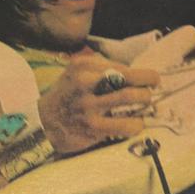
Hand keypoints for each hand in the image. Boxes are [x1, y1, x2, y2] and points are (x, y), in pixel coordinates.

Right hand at [38, 53, 159, 154]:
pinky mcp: (93, 127)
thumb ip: (100, 67)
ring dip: (145, 99)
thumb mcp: (75, 72)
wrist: (43, 123)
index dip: (141, 73)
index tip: (150, 79)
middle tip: (151, 88)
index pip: (121, 66)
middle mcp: (84, 83)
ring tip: (145, 103)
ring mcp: (88, 106)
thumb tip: (133, 71)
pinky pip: (126, 125)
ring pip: (130, 96)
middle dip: (148, 82)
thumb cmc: (66, 96)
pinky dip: (137, 124)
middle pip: (128, 77)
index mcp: (82, 66)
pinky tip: (135, 123)